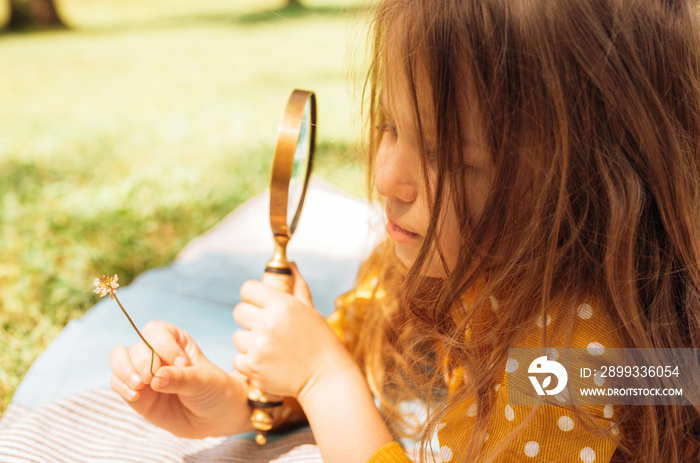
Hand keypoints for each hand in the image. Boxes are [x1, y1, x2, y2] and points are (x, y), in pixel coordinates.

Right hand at [109, 321, 249, 437]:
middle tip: (153, 378)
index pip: (156, 331)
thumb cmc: (213, 390)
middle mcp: (155, 353)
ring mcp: (143, 373)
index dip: (163, 345)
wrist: (214, 416)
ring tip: (140, 385)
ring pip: (119, 360)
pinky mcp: (136, 393)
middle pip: (137, 347)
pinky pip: (117, 383)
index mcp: (175, 340)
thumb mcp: (203, 381)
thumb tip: (155, 378)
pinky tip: (136, 396)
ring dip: (125, 371)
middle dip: (143, 361)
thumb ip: (180, 378)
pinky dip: (122, 387)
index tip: (182, 364)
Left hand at [232, 264, 354, 400]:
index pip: (247, 289)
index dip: (252, 297)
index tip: (260, 305)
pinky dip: (249, 362)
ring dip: (249, 342)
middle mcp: (268, 323)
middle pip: (238, 311)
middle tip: (265, 328)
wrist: (325, 377)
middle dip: (249, 319)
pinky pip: (237, 359)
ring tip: (269, 348)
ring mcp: (259, 346)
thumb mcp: (310, 310)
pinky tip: (267, 362)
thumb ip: (297, 286)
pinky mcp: (253, 367)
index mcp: (282, 305)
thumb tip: (290, 265)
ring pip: (237, 336)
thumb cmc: (320, 341)